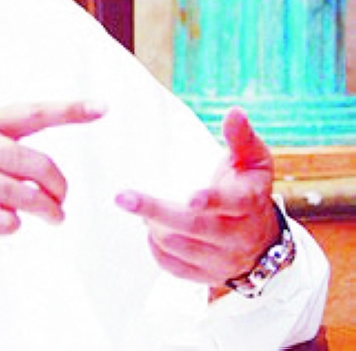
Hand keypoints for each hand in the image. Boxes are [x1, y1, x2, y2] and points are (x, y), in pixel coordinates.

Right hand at [0, 101, 103, 234]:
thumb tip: (13, 151)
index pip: (34, 113)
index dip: (71, 110)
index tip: (100, 108)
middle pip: (43, 165)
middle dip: (60, 185)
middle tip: (62, 195)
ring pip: (32, 198)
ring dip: (49, 211)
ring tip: (53, 216)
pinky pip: (6, 222)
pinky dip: (13, 225)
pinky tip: (6, 222)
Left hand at [115, 107, 280, 288]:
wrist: (264, 240)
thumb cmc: (249, 189)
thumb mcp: (253, 161)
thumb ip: (241, 137)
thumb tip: (234, 112)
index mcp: (250, 203)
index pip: (233, 204)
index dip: (211, 201)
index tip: (190, 197)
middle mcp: (238, 236)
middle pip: (195, 228)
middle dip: (157, 212)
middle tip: (124, 197)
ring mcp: (222, 259)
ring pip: (181, 248)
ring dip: (154, 227)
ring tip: (137, 205)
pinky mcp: (208, 276)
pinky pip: (174, 267)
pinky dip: (156, 248)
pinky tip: (149, 229)